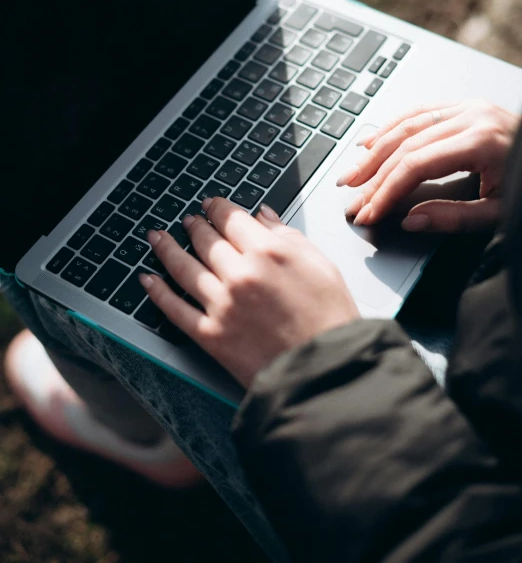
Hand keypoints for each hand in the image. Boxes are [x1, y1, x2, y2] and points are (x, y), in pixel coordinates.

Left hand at [139, 198, 359, 387]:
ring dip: (166, 248)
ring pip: (183, 267)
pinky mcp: (210, 335)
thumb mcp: (320, 265)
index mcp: (268, 252)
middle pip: (204, 240)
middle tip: (188, 220)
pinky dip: (157, 292)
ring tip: (157, 238)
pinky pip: (174, 309)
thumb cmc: (330, 319)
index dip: (217, 207)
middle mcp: (239, 274)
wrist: (326, 369)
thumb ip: (287, 236)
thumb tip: (264, 216)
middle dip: (194, 226)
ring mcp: (221, 304)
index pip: (231, 218)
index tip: (211, 204)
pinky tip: (147, 279)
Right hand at [338, 99, 519, 231]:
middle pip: (405, 144)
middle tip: (351, 199)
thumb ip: (455, 217)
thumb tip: (410, 221)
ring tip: (352, 175)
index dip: (387, 191)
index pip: (416, 164)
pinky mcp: (465, 106)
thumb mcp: (501, 211)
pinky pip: (418, 111)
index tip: (369, 212)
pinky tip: (370, 143)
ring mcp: (467, 107)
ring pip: (406, 124)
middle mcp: (471, 116)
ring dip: (374, 151)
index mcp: (482, 141)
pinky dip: (391, 127)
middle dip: (373, 176)